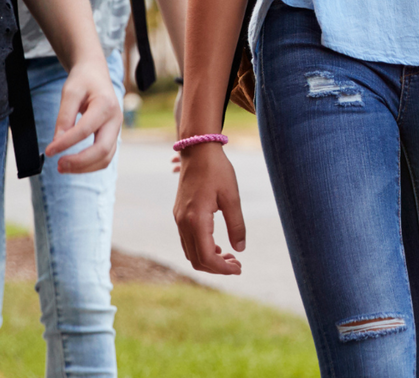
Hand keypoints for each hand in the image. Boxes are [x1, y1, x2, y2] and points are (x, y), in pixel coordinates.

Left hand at [43, 60, 122, 173]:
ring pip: (106, 158)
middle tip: (59, 166)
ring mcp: (116, 129)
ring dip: (85, 168)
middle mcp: (115, 119)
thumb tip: (57, 142)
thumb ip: (64, 117)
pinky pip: (105, 157)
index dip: (65, 143)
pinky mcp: (112, 136)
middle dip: (80, 162)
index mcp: (106, 105)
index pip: (84, 130)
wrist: (96, 74)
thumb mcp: (69, 92)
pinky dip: (89, 165)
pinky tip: (73, 164)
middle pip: (102, 150)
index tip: (49, 151)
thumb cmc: (83, 81)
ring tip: (63, 167)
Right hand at [174, 143, 245, 274]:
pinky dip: (202, 248)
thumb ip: (236, 225)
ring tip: (230, 256)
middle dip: (216, 267)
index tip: (239, 268)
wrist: (198, 150)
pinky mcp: (179, 214)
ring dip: (209, 259)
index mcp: (196, 220)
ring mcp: (178, 219)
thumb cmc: (217, 171)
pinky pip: (188, 241)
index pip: (207, 257)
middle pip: (196, 259)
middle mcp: (183, 223)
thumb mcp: (232, 197)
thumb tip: (240, 250)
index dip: (223, 269)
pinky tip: (218, 245)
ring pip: (190, 252)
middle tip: (237, 264)